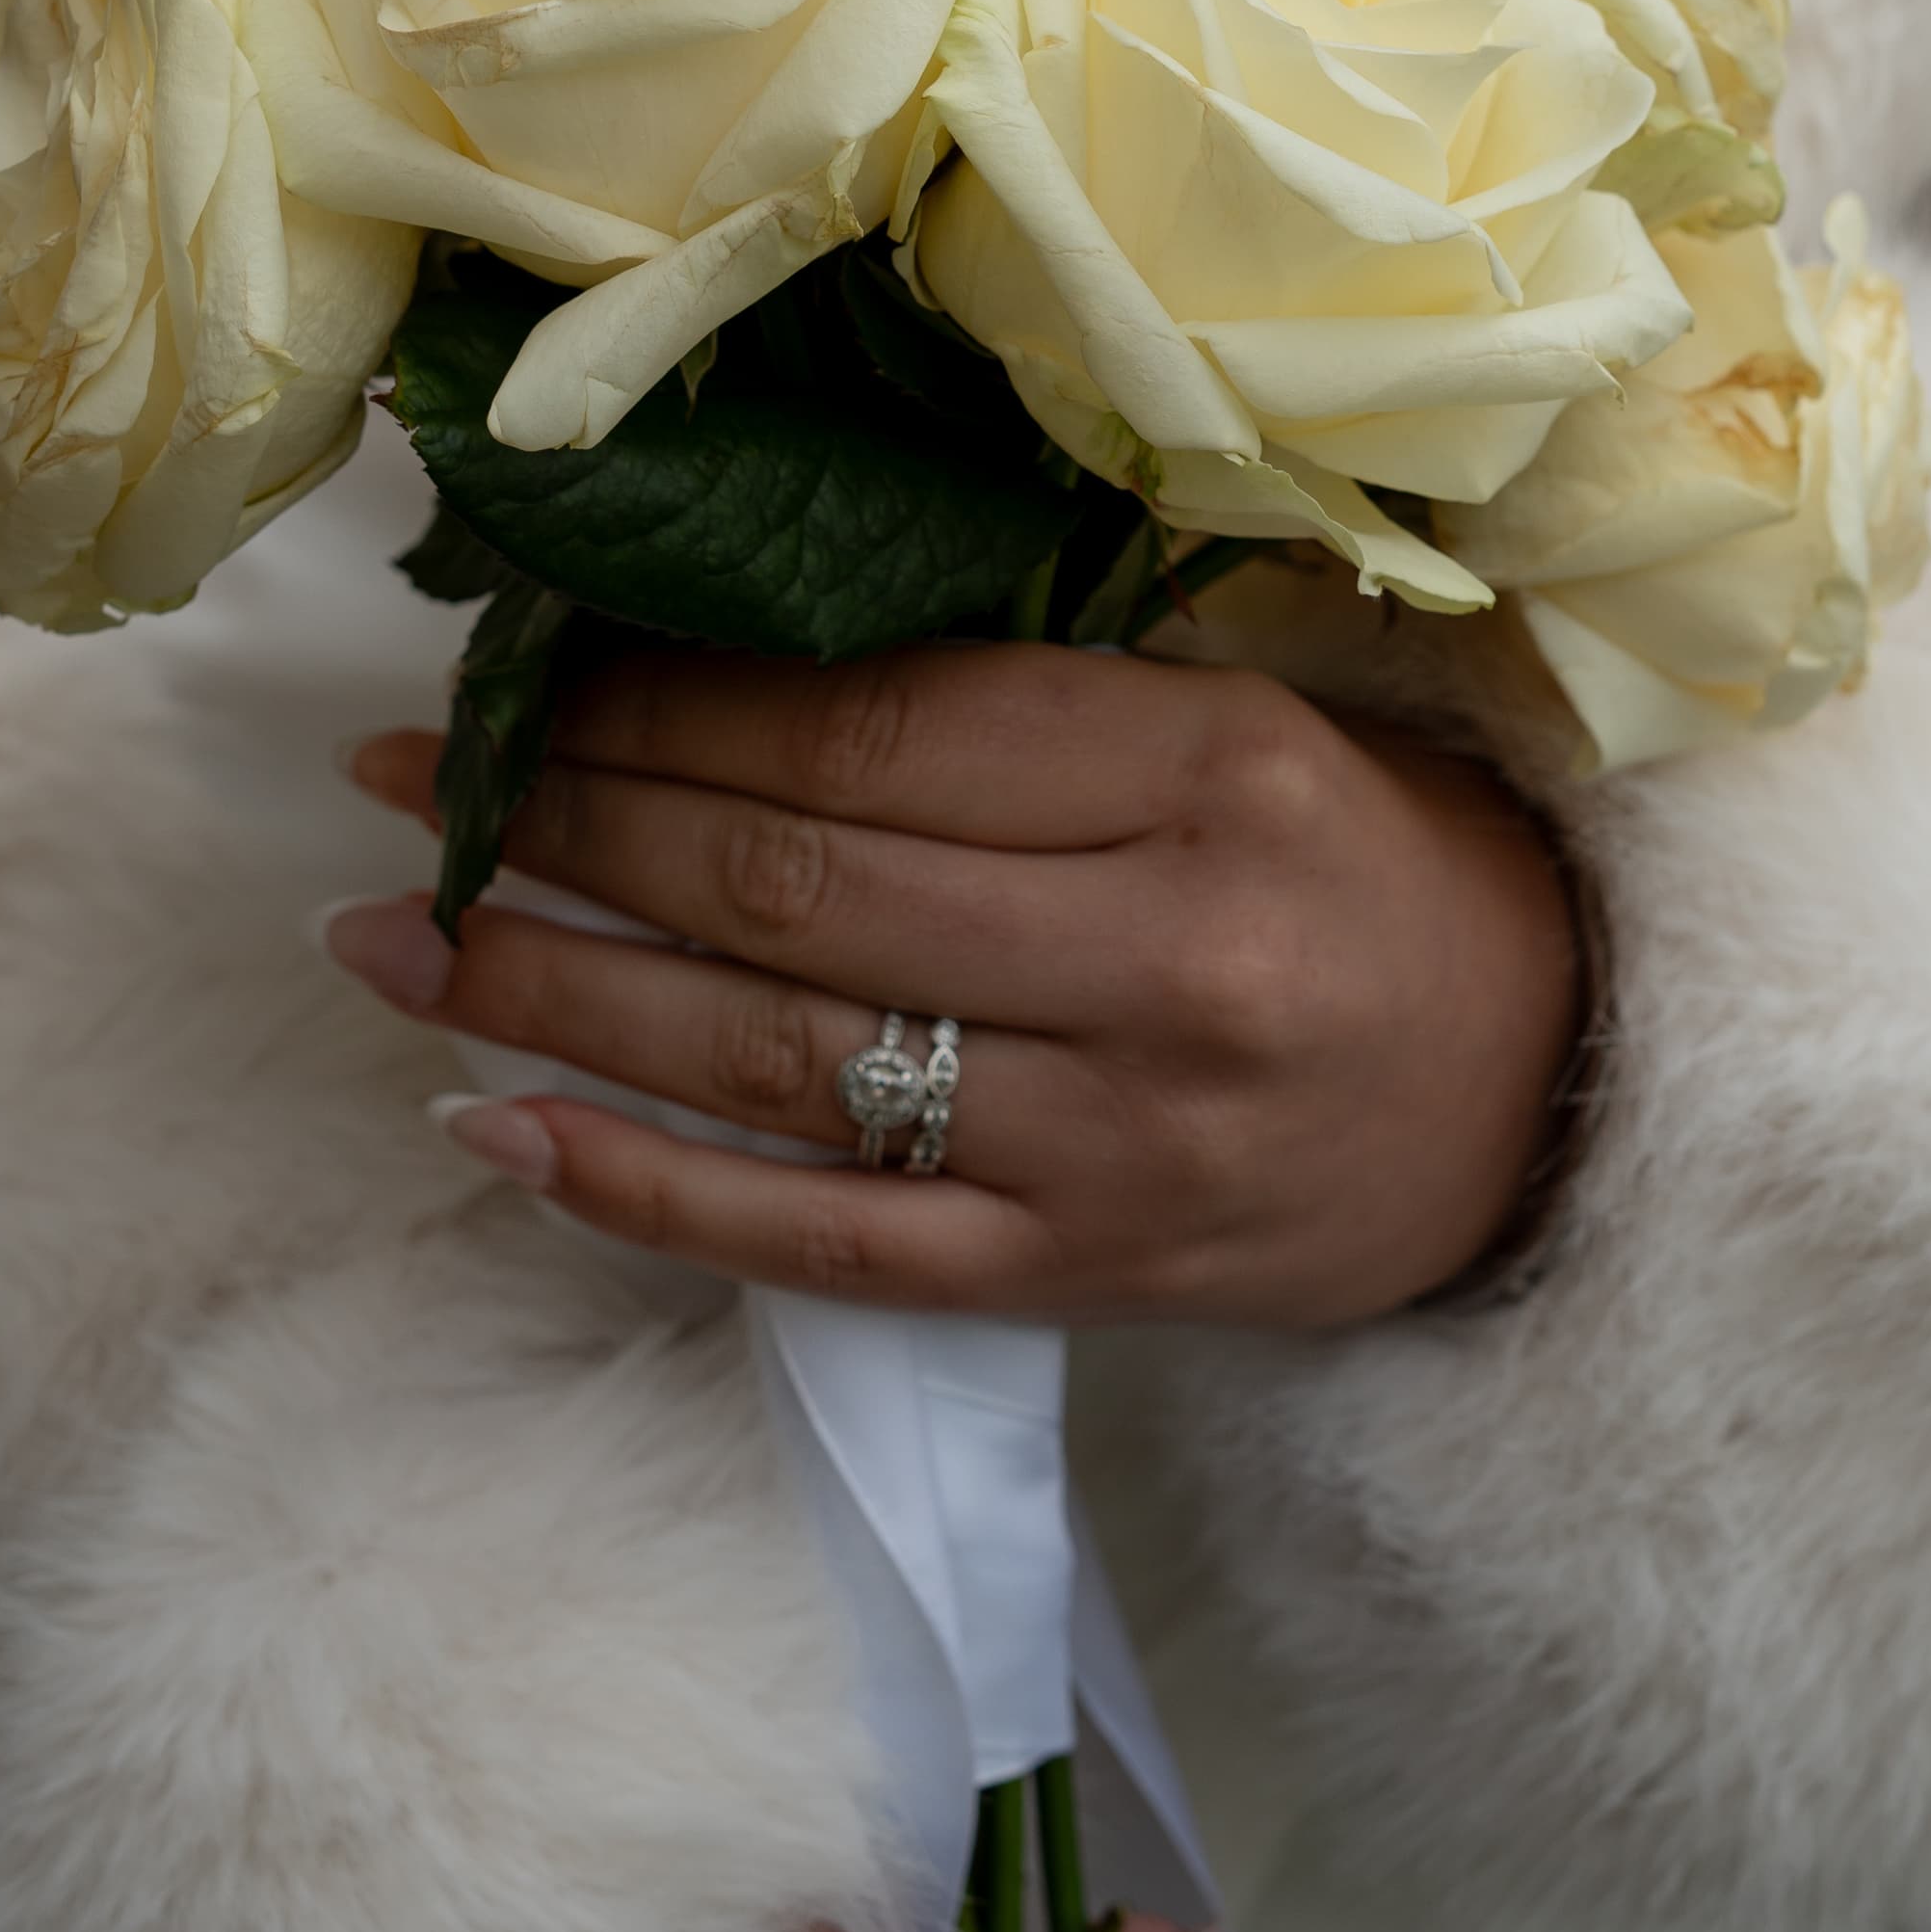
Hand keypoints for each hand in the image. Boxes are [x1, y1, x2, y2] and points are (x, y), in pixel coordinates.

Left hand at [329, 644, 1579, 1327]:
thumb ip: (1026, 700)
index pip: (876, 730)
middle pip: (793, 885)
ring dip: (547, 990)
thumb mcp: (1246, 725)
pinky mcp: (1081, 1277)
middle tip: (401, 785)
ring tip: (384, 936)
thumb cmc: (1374, 870)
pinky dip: (640, 1190)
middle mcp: (1159, 958)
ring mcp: (1113, 1139)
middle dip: (566, 823)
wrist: (1547, 1101)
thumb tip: (728, 653)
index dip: (668, 700)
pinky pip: (820, 1241)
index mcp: (1209, 777)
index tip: (522, 669)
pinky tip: (494, 1128)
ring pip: (772, 1058)